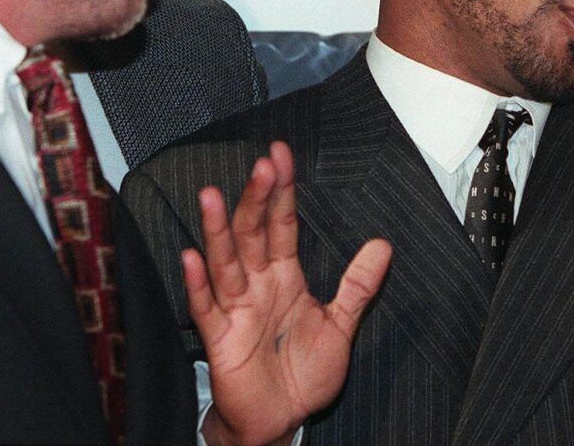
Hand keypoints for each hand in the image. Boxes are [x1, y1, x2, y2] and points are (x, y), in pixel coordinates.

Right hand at [183, 141, 391, 444]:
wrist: (282, 421)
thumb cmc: (304, 374)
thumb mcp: (340, 325)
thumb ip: (358, 286)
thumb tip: (383, 246)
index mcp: (285, 277)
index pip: (282, 224)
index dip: (282, 190)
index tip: (281, 154)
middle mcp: (257, 285)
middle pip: (252, 233)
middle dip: (256, 199)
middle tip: (262, 164)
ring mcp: (236, 309)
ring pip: (225, 262)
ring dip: (218, 230)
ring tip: (212, 196)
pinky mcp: (220, 339)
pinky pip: (206, 307)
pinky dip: (198, 284)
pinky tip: (190, 257)